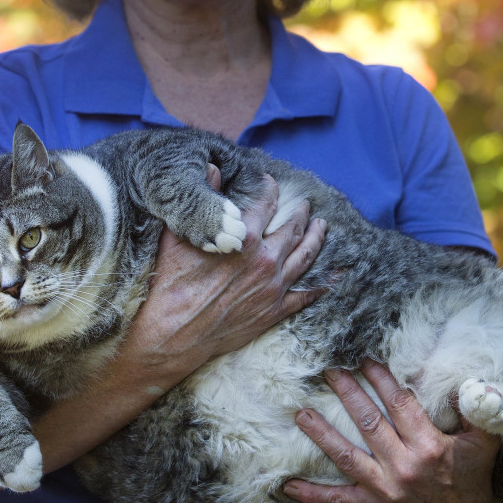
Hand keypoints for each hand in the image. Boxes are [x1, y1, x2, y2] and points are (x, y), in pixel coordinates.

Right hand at [120, 170, 326, 390]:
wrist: (171, 334)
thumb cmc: (168, 284)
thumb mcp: (177, 234)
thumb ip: (201, 198)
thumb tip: (211, 167)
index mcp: (244, 236)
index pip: (265, 202)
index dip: (269, 188)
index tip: (271, 182)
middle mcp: (265, 259)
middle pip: (292, 228)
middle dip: (301, 213)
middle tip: (306, 205)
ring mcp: (272, 287)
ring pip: (305, 256)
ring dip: (316, 238)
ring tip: (322, 227)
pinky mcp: (273, 312)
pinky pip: (306, 295)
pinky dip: (322, 284)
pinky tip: (333, 275)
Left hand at [283, 361, 499, 502]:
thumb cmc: (472, 472)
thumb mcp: (484, 440)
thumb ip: (478, 411)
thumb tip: (465, 380)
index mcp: (429, 447)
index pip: (399, 405)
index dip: (381, 379)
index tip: (365, 358)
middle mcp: (404, 467)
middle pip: (369, 423)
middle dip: (347, 394)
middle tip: (328, 370)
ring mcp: (386, 489)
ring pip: (347, 458)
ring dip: (322, 435)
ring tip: (300, 414)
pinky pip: (340, 500)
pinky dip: (314, 495)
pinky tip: (289, 486)